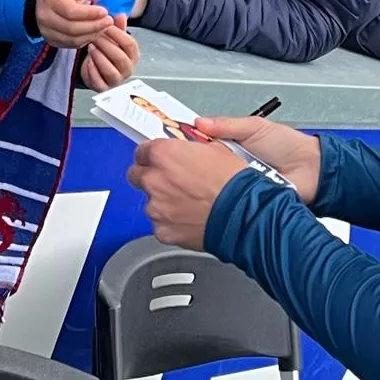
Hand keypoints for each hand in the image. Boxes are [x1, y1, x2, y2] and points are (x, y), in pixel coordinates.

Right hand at [34, 0, 112, 46]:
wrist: (41, 2)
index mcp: (50, 0)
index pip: (71, 11)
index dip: (90, 13)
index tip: (105, 11)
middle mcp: (45, 18)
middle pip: (72, 28)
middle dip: (94, 26)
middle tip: (109, 21)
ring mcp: (47, 32)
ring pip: (73, 39)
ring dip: (92, 35)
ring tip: (105, 27)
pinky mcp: (52, 41)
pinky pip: (71, 44)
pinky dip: (86, 40)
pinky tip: (96, 33)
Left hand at [81, 16, 138, 89]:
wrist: (96, 68)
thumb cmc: (106, 51)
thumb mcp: (113, 38)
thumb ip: (118, 27)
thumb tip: (120, 15)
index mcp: (133, 56)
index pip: (130, 45)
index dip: (118, 34)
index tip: (106, 25)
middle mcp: (128, 70)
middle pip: (120, 58)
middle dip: (106, 45)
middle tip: (95, 35)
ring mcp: (117, 81)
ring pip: (110, 71)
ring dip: (99, 57)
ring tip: (91, 47)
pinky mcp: (104, 88)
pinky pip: (99, 82)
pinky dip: (92, 71)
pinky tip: (88, 61)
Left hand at [127, 138, 249, 249]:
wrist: (243, 215)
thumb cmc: (234, 183)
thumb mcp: (216, 149)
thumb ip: (190, 149)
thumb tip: (188, 150)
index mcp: (164, 155)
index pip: (142, 151)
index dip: (152, 155)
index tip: (158, 159)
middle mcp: (154, 180)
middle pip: (136, 175)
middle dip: (150, 176)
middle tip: (170, 181)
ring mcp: (156, 208)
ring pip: (150, 202)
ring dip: (163, 201)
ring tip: (188, 204)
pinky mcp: (162, 231)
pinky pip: (161, 224)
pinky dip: (172, 223)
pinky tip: (190, 219)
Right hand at [191, 115, 323, 201]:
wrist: (312, 171)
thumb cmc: (289, 146)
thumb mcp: (256, 127)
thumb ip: (228, 125)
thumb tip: (200, 121)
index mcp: (230, 144)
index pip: (201, 143)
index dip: (188, 143)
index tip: (172, 142)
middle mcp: (228, 164)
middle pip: (201, 165)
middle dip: (193, 164)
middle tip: (182, 162)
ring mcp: (234, 184)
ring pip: (211, 183)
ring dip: (208, 181)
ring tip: (202, 176)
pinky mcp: (241, 200)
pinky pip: (227, 199)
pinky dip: (224, 196)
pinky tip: (220, 192)